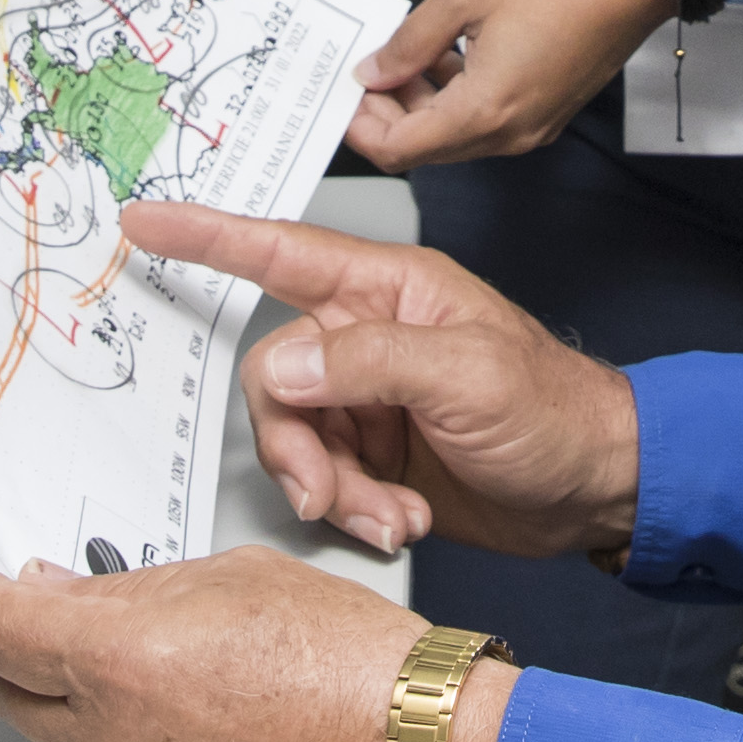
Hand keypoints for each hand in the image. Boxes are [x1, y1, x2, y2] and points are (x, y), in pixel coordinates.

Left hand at [0, 544, 504, 741]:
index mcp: (120, 661)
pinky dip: (125, 733)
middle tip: (45, 601)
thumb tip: (71, 591)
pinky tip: (185, 700)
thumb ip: (134, 585)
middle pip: (5, 688)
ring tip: (141, 648)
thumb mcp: (235, 576)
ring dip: (71, 691)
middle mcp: (113, 739)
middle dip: (11, 640)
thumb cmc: (358, 665)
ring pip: (60, 736)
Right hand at [124, 197, 640, 563]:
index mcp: (389, 290)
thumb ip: (371, 361)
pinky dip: (353, 510)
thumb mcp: (469, 375)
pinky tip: (399, 519)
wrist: (597, 489)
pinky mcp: (375, 455)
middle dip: (295, 444)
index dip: (207, 236)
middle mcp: (368, 337)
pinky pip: (323, 481)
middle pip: (275, 377)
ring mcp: (369, 400)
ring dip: (333, 487)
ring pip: (294, 439)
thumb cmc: (557, 411)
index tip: (145, 222)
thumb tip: (287, 363)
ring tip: (388, 512)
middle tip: (332, 489)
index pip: (280, 252)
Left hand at [337, 0, 678, 171]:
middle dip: (387, 112)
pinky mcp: (542, 116)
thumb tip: (373, 73)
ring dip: (420, 103)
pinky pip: (481, 123)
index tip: (347, 92)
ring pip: (451, 137)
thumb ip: (410, 41)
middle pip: (422, 149)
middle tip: (372, 66)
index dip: (361, 125)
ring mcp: (529, 130)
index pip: (398, 150)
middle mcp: (508, 134)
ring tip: (412, 51)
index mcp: (485, 110)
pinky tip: (450, 54)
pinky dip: (453, 98)